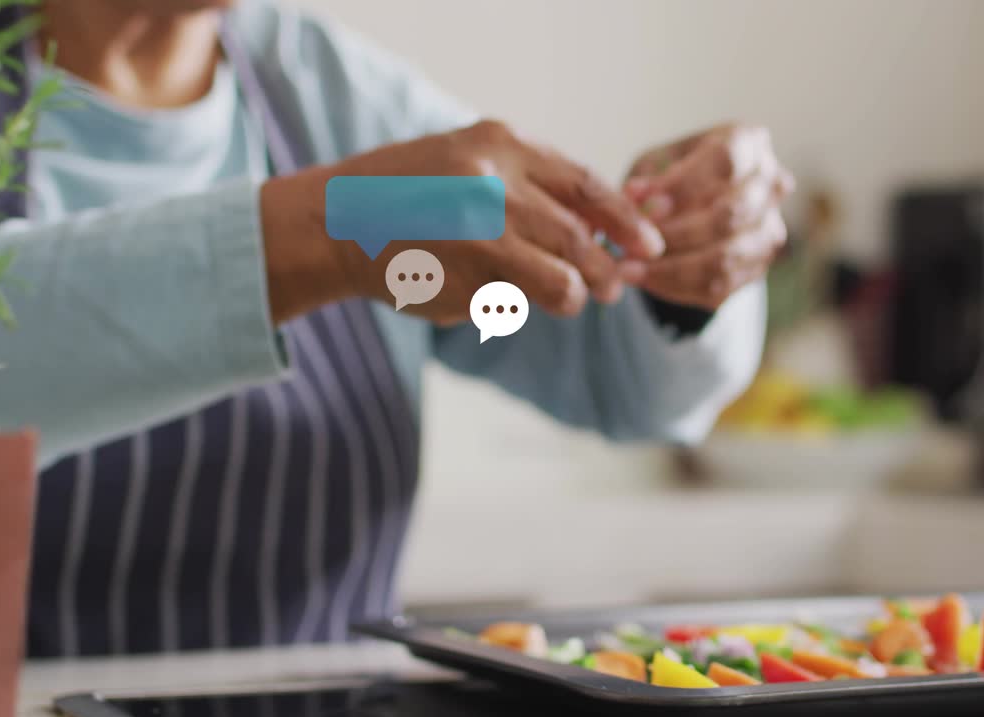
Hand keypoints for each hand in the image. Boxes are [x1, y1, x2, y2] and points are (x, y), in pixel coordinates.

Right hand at [259, 120, 664, 324]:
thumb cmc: (407, 196)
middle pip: (581, 234)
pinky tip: (503, 300)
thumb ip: (527, 184)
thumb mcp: (468, 161)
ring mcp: (482, 228)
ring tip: (571, 299)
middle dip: (607, 267)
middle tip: (615, 286)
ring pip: (565, 275)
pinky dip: (524, 307)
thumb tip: (598, 226)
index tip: (648, 244)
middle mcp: (496, 179)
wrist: (335, 222)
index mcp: (502, 143)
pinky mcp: (468, 274)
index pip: (587, 184)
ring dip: (575, 295)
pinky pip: (523, 301)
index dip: (625, 219)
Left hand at [623, 124, 792, 310]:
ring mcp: (768, 231)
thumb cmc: (675, 174)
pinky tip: (645, 281)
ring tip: (628, 270)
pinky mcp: (757, 268)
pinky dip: (677, 288)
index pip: (726, 162)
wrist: (698, 206)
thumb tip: (635, 197)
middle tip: (629, 246)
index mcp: (748, 144)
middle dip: (675, 234)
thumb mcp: (657, 161)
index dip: (685, 188)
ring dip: (671, 269)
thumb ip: (649, 176)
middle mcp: (770, 186)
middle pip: (730, 215)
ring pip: (725, 259)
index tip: (647, 208)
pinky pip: (719, 287)